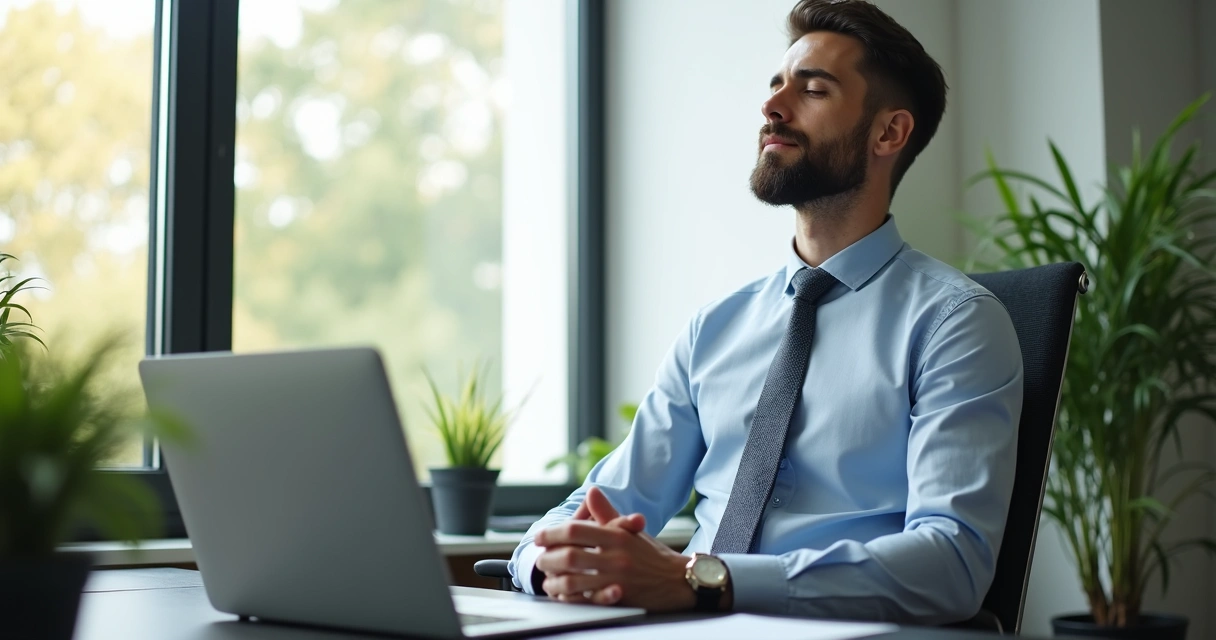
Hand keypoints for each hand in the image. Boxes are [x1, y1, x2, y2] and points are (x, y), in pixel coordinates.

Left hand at [534, 487, 694, 611]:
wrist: (677, 579)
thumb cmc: (651, 554)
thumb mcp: (630, 530)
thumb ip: (607, 512)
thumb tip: (591, 491)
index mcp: (615, 536)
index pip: (575, 530)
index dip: (553, 533)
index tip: (540, 537)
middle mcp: (616, 557)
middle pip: (570, 556)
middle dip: (548, 558)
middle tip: (540, 559)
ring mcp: (616, 579)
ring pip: (574, 580)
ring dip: (555, 580)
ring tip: (547, 579)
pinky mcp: (618, 598)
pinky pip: (586, 599)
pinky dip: (570, 597)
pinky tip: (562, 594)